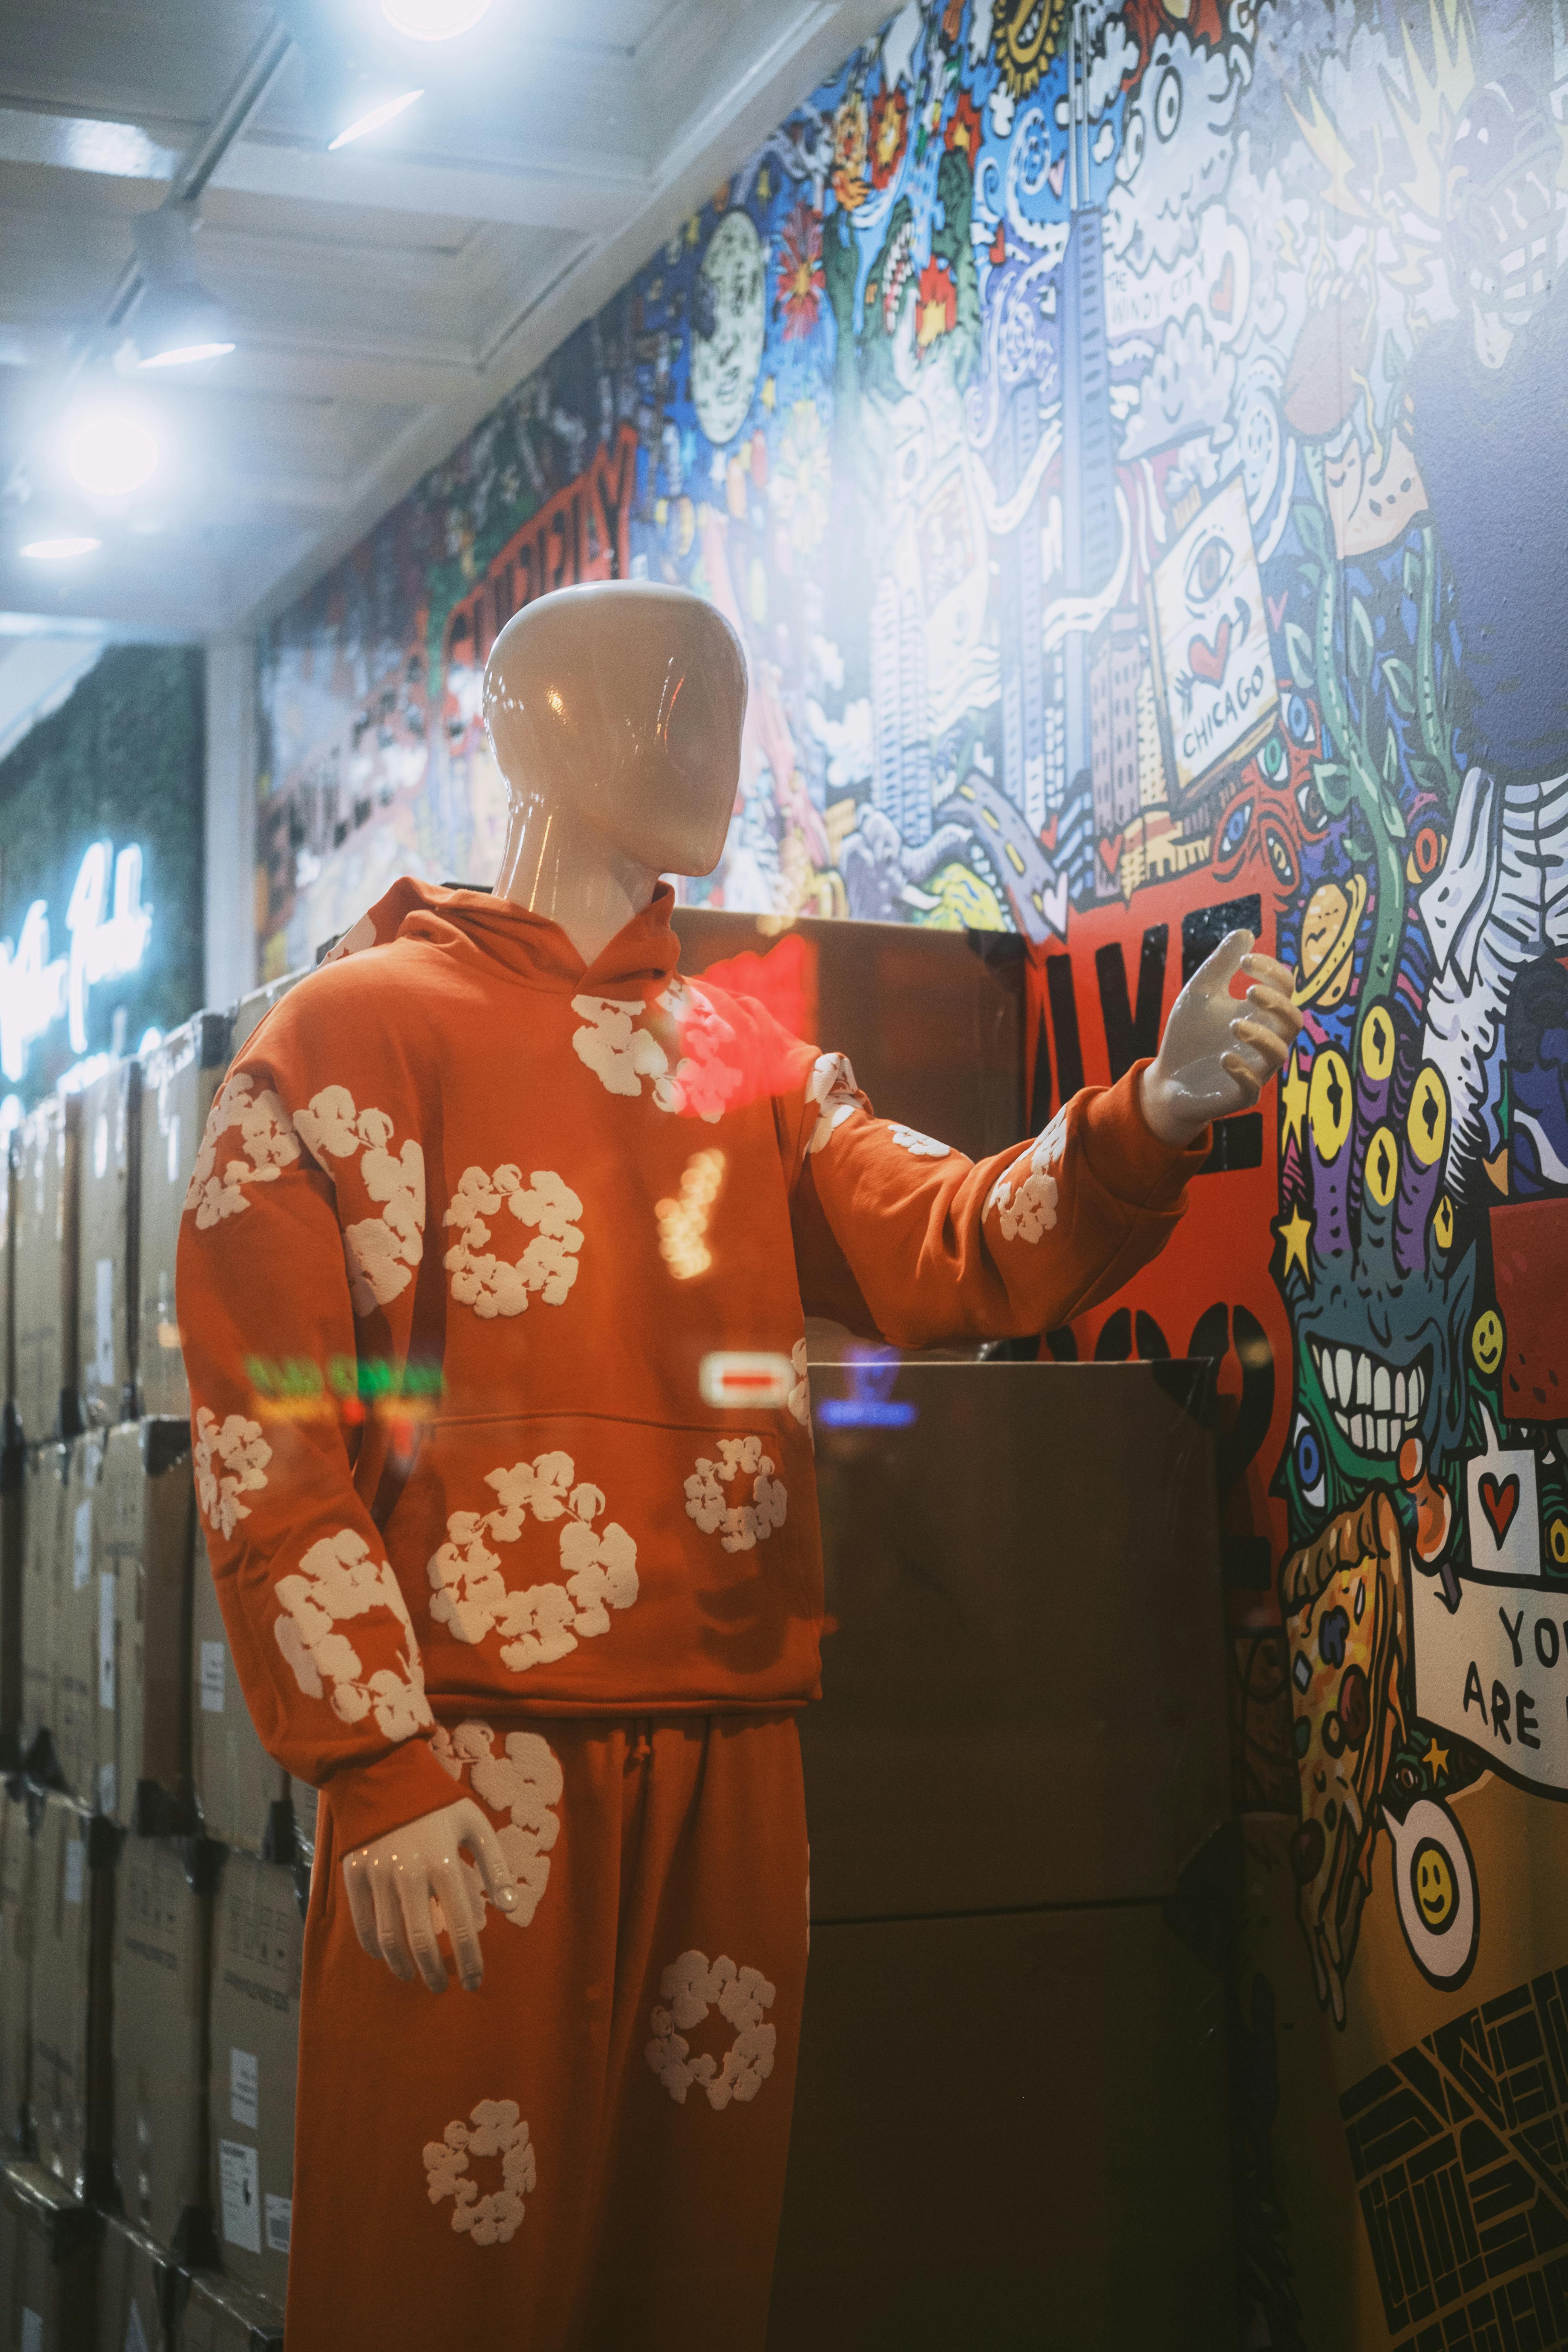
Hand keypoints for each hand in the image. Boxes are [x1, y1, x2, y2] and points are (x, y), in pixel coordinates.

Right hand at [343, 1798, 517, 1992]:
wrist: (384, 1774)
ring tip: (417, 1976)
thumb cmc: (436, 1803)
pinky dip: (374, 1946)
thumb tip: (508, 1907)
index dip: (471, 1959)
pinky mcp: (354, 1874)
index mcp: (444, 1861)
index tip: (475, 1981)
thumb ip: (495, 1864)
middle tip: (445, 1987)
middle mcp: (409, 1872)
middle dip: (436, 1972)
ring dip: (405, 1966)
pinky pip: (363, 1923)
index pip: (463, 1924)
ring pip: (390, 1938)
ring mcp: (378, 1874)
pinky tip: (388, 1956)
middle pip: (423, 1940)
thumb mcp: (474, 1823)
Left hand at [1139, 929, 1303, 1148]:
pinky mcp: (1239, 1096)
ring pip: (1278, 1054)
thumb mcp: (1200, 993)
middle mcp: (1264, 1041)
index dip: (1273, 972)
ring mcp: (1255, 1070)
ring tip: (1234, 1023)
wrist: (1165, 1077)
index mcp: (1260, 1014)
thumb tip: (1246, 932)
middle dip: (1277, 1004)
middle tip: (1249, 991)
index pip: (1285, 990)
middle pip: (1293, 1021)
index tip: (1246, 961)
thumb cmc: (1189, 1034)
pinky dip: (1242, 1071)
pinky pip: (1252, 1088)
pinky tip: (1224, 1057)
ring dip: (1261, 1036)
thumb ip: (1221, 964)